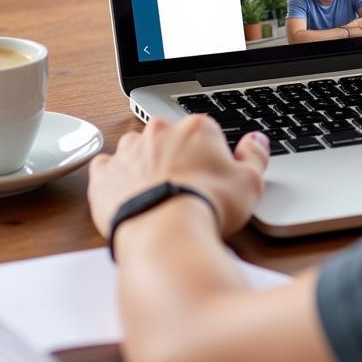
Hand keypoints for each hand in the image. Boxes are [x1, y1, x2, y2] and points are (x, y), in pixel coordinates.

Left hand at [87, 116, 268, 237]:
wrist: (165, 234)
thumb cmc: (208, 206)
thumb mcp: (250, 183)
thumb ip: (255, 156)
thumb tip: (256, 140)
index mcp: (197, 127)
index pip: (207, 133)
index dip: (212, 157)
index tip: (214, 178)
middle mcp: (160, 131)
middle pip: (171, 138)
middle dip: (177, 157)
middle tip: (187, 188)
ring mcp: (129, 151)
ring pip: (137, 149)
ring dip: (145, 163)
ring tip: (157, 192)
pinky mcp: (104, 175)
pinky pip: (105, 167)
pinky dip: (113, 176)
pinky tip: (125, 191)